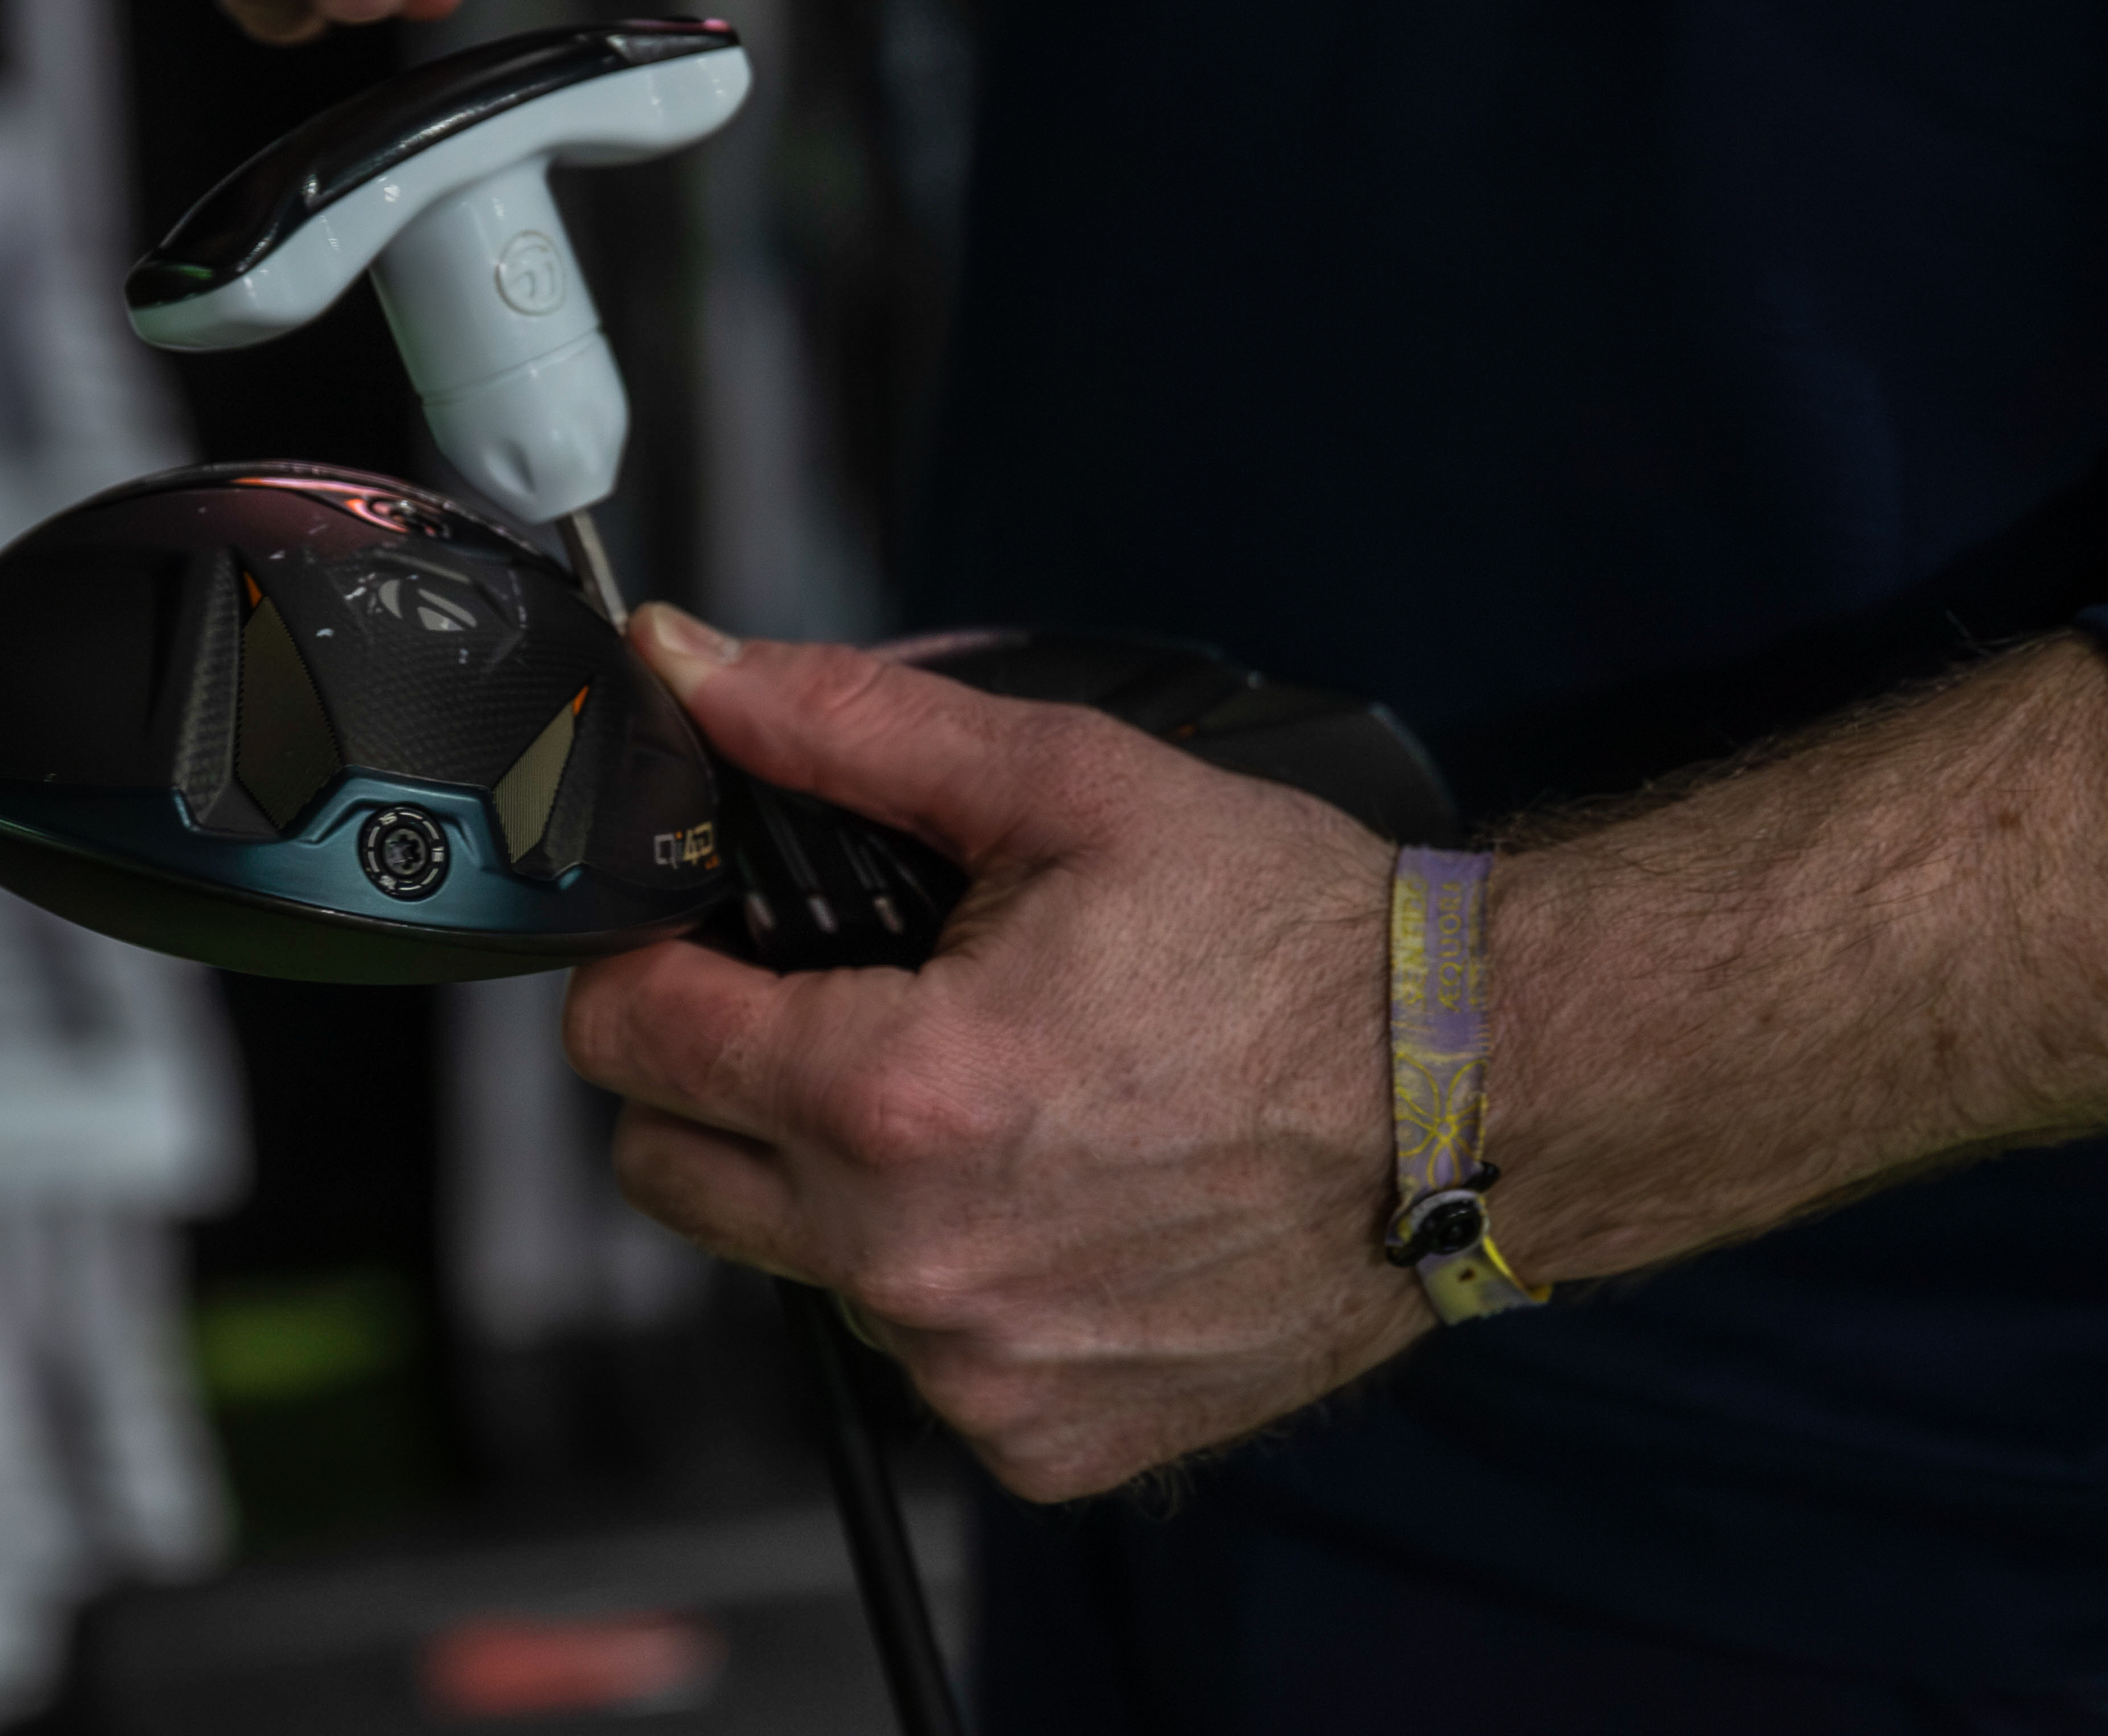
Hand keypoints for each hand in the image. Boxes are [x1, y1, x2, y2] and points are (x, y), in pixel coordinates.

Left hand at [571, 608, 2107, 1505]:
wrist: (1478, 1105)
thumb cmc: (1285, 935)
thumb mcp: (1069, 786)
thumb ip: (846, 728)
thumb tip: (683, 665)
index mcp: (894, 1095)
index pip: (629, 1040)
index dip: (642, 965)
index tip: (698, 937)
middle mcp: (909, 1264)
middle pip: (668, 1169)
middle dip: (708, 1078)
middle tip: (822, 1011)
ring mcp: (975, 1371)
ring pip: (791, 1266)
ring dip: (831, 1187)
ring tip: (976, 1105)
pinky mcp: (1043, 1442)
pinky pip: (918, 1360)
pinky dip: (947, 1287)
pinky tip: (1050, 1206)